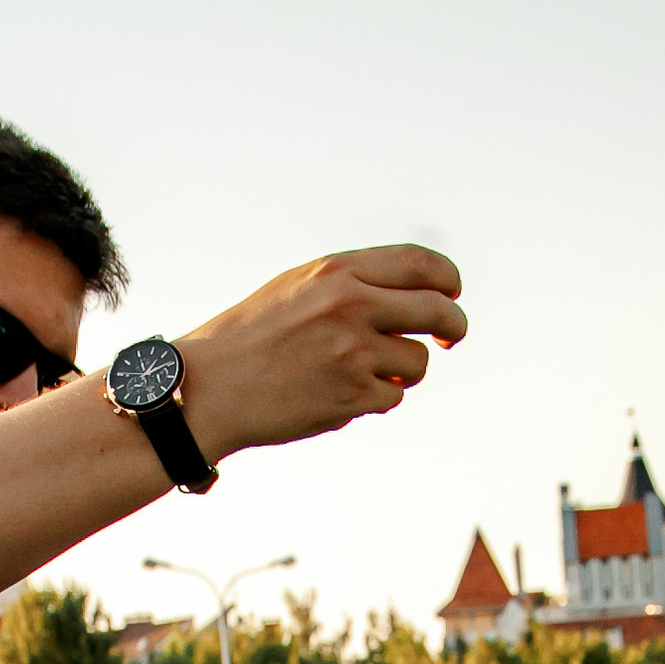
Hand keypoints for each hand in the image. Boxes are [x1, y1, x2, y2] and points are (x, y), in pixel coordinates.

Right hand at [178, 246, 463, 461]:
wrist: (210, 387)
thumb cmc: (253, 338)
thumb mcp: (299, 288)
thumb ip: (354, 284)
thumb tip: (415, 294)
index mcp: (338, 272)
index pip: (420, 264)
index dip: (447, 279)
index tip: (451, 293)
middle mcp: (351, 306)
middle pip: (438, 310)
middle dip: (453, 325)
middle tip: (449, 336)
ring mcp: (354, 352)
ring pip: (418, 361)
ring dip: (403, 370)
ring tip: (363, 371)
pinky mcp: (352, 395)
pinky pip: (394, 397)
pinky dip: (377, 398)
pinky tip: (340, 393)